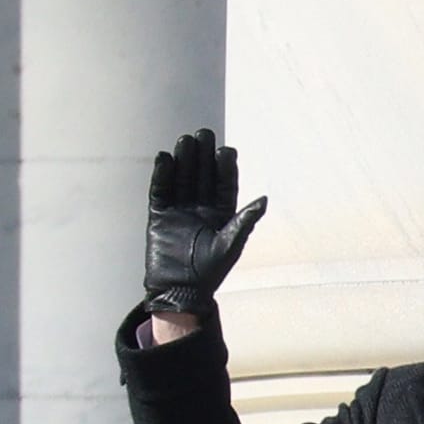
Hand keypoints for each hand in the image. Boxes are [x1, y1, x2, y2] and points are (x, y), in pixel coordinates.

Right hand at [144, 128, 266, 316]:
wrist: (180, 290)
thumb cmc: (211, 271)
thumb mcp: (231, 245)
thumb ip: (245, 221)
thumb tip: (264, 199)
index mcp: (221, 215)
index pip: (224, 185)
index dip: (225, 168)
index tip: (228, 150)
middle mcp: (200, 208)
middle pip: (202, 176)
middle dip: (204, 156)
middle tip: (205, 133)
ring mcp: (179, 210)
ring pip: (182, 178)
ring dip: (184, 160)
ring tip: (186, 140)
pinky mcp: (159, 215)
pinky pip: (160, 191)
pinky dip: (162, 175)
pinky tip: (165, 157)